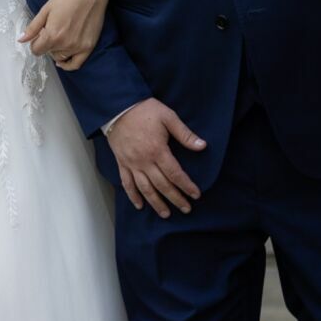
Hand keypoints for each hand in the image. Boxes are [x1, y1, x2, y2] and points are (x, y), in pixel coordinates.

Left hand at [20, 0, 111, 70]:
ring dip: (56, 50)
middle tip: (51, 30)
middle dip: (46, 44)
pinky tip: (62, 61)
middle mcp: (64, 44)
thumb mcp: (46, 10)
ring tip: (59, 37)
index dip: (35, 42)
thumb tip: (21, 40)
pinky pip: (76, 64)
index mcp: (52, 35)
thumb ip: (33, 27)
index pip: (36, 50)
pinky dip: (68, 65)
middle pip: (48, 53)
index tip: (39, 34)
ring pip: (60, 57)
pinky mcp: (88, 47)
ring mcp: (77, 47)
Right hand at [105, 98, 205, 217]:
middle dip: (175, 198)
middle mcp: (144, 161)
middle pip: (162, 185)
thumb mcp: (168, 117)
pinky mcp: (122, 163)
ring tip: (166, 214)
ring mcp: (132, 163)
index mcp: (157, 150)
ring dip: (156, 203)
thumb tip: (202, 146)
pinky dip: (132, 196)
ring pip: (145, 189)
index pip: (175, 174)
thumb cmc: (144, 110)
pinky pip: (126, 183)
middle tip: (186, 209)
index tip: (196, 195)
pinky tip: (139, 205)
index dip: (186, 186)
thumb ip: (185, 134)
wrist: (118, 106)